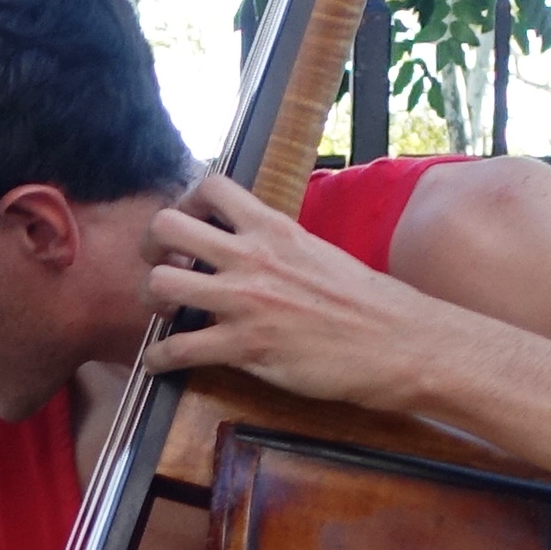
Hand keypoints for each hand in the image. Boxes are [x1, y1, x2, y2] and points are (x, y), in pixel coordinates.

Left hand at [139, 172, 446, 410]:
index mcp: (273, 228)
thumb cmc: (364, 303)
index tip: (189, 229)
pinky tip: (163, 364)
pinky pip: (175, 349)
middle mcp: (252, 257)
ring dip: (152, 302)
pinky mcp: (244, 346)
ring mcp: (244, 301)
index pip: (211, 186)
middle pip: (167, 226)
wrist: (398, 341)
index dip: (186, 204)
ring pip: (161, 284)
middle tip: (164, 269)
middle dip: (151, 249)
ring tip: (168, 316)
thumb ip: (277, 245)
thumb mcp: (316, 252)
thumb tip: (252, 247)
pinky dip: (158, 360)